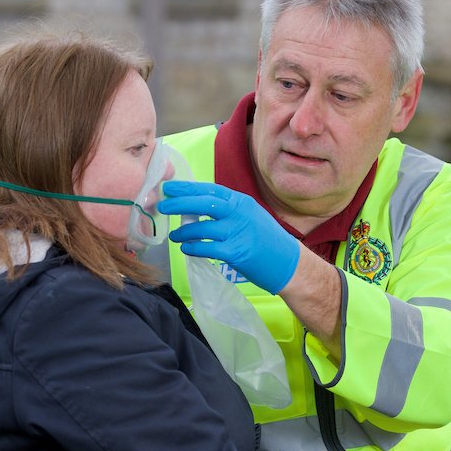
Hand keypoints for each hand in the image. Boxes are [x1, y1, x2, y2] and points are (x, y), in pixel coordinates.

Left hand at [159, 180, 300, 294]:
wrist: (288, 262)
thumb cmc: (266, 239)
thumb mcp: (249, 215)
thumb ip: (227, 210)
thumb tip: (196, 206)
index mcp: (241, 202)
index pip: (209, 190)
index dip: (187, 188)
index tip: (169, 188)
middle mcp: (240, 213)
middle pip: (203, 204)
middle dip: (179, 204)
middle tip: (162, 206)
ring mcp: (238, 233)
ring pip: (202, 229)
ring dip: (183, 232)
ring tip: (174, 235)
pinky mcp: (237, 253)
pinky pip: (207, 249)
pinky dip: (193, 248)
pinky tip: (186, 248)